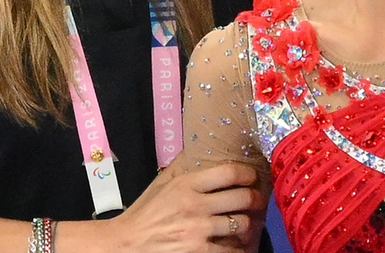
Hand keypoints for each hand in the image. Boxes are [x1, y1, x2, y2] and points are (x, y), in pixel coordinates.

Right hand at [99, 159, 263, 252]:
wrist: (127, 244)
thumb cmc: (145, 213)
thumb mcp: (161, 183)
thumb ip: (181, 165)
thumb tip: (198, 144)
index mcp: (187, 184)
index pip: (229, 173)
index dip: (247, 173)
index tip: (252, 176)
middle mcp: (196, 205)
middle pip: (242, 197)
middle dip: (255, 199)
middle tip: (257, 200)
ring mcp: (199, 230)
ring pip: (241, 224)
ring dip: (247, 225)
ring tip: (247, 223)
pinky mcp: (199, 252)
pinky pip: (232, 250)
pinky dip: (239, 248)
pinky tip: (238, 245)